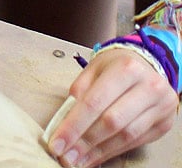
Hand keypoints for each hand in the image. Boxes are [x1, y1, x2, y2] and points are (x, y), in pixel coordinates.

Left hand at [47, 49, 177, 166]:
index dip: (73, 125)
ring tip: (79, 159)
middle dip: (85, 142)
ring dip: (98, 152)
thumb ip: (79, 92)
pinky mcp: (164, 124)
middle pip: (111, 122)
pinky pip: (135, 142)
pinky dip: (113, 151)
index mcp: (125, 68)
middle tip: (66, 156)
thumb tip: (64, 122)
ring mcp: (160, 107)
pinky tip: (96, 156)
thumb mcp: (93, 69)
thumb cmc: (115, 66)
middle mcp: (147, 87)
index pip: (94, 102)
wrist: (145, 64)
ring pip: (126, 136)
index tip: (57, 142)